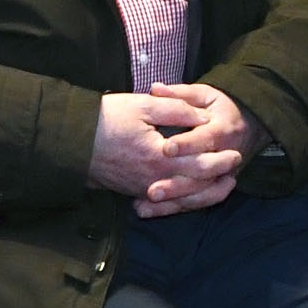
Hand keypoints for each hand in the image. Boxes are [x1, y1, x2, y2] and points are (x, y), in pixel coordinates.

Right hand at [89, 90, 241, 215]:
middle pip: (195, 185)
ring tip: (224, 186)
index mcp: (160, 157)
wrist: (71, 140)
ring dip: (205, 194)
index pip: (200, 164)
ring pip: (182, 199)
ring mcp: (143, 188)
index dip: (220, 159)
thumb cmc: (108, 119)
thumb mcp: (144, 105)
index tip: (235, 152)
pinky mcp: (134, 191)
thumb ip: (178, 110)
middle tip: (236, 168)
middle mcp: (154, 179)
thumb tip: (204, 118)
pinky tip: (193, 194)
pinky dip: (184, 201)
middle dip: (218, 177)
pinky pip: (165, 203)